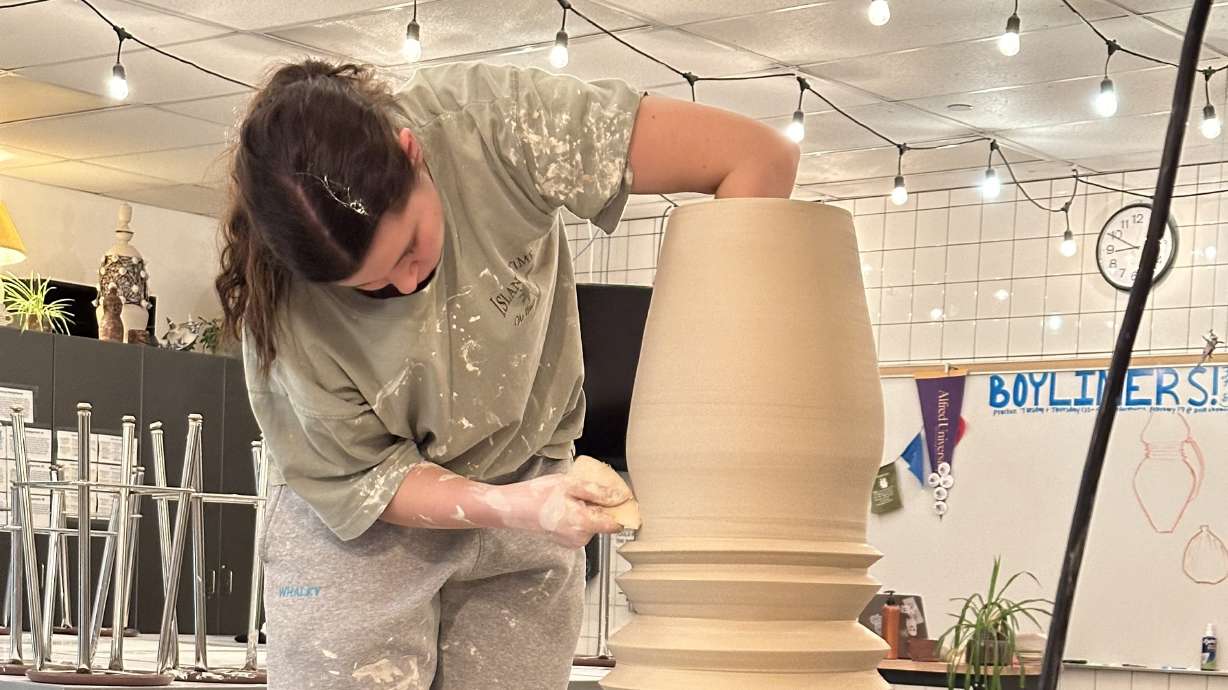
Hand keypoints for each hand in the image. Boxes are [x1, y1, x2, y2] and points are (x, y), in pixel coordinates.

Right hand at [484, 474, 627, 547]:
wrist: (513, 508)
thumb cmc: (538, 495)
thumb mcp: (571, 485)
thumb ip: (599, 492)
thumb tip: (621, 497)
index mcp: (584, 524)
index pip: (616, 524)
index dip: (622, 510)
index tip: (622, 497)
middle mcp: (580, 538)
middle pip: (603, 521)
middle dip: (600, 505)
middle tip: (583, 490)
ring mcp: (572, 542)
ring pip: (592, 523)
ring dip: (588, 509)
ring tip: (570, 497)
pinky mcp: (566, 541)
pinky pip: (581, 527)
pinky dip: (578, 515)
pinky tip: (565, 506)